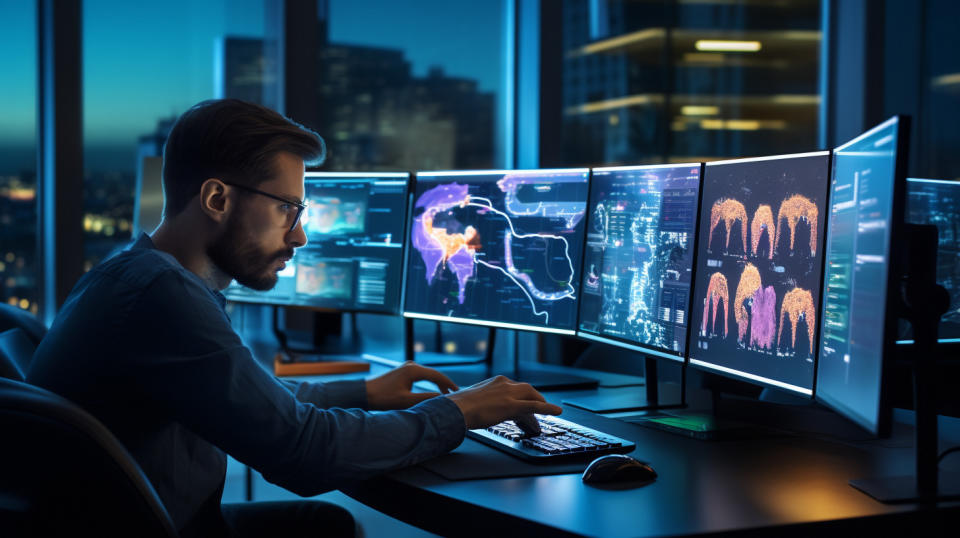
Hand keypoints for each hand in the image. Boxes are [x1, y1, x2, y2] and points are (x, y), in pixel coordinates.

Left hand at [365, 362, 458, 410]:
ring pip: (427, 374)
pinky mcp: (402, 372)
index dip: (448, 384)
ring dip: (436, 383)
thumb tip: (441, 399)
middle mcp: (411, 365)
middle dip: (444, 384)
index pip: (437, 376)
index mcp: (413, 370)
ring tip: (445, 393)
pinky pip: (420, 376)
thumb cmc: (383, 398)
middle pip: (433, 374)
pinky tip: (431, 390)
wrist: (364, 393)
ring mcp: (406, 367)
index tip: (457, 391)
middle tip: (454, 394)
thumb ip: (424, 399)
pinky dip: (428, 382)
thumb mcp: (406, 401)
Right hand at [445, 375, 562, 429]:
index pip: (514, 387)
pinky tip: (556, 411)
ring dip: (540, 403)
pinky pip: (535, 406)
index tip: (522, 402)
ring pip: (531, 396)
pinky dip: (548, 408)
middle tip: (539, 407)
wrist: (456, 410)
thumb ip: (482, 401)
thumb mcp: (473, 400)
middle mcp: (504, 383)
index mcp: (495, 381)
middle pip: (526, 389)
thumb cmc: (459, 407)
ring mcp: (509, 394)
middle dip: (534, 397)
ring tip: (547, 411)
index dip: (521, 396)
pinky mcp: (512, 405)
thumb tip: (481, 409)